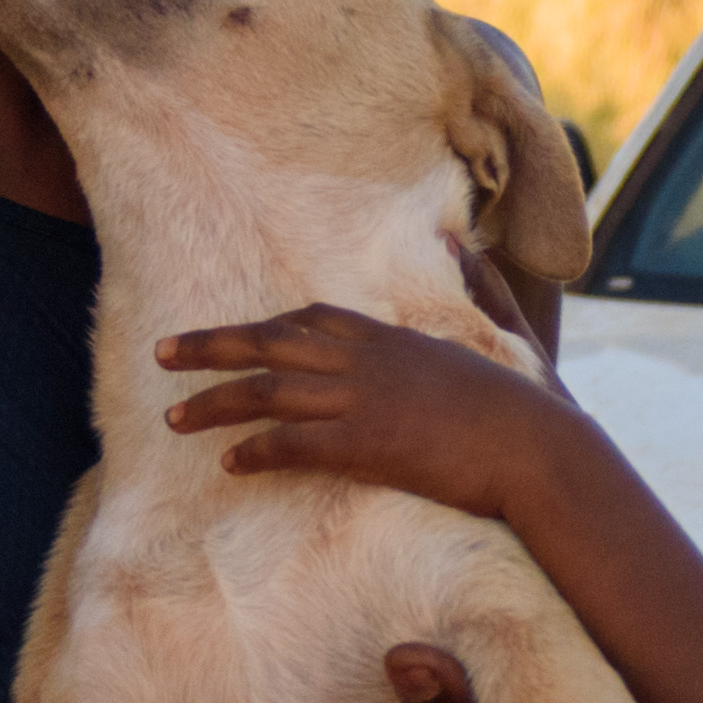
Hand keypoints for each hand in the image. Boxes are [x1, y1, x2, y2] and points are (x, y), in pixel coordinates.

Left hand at [159, 303, 568, 524]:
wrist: (540, 450)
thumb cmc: (529, 407)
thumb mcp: (504, 333)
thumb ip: (479, 286)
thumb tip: (462, 241)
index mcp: (395, 337)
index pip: (313, 318)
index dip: (266, 326)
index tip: (233, 335)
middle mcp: (369, 360)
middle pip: (271, 342)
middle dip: (210, 346)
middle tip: (162, 353)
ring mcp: (363, 400)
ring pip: (268, 391)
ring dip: (215, 402)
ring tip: (174, 418)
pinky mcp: (365, 445)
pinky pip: (292, 443)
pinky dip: (256, 449)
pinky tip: (229, 461)